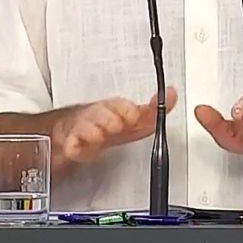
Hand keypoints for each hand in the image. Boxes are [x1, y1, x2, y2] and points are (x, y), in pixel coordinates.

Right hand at [54, 88, 178, 162]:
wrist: (82, 131)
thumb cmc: (110, 122)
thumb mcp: (135, 117)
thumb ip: (154, 108)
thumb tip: (172, 94)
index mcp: (113, 108)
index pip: (119, 105)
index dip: (125, 109)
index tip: (132, 115)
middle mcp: (98, 117)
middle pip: (100, 114)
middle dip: (107, 119)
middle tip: (116, 125)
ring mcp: (84, 130)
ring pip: (85, 128)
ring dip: (91, 131)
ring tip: (97, 136)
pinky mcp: (72, 145)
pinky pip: (69, 145)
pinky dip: (71, 147)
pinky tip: (74, 148)